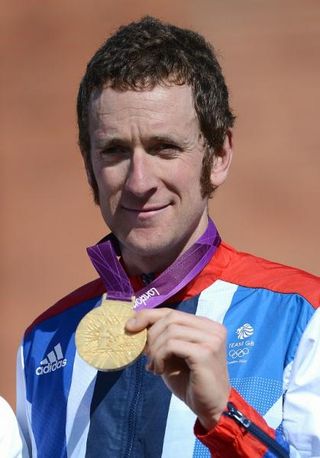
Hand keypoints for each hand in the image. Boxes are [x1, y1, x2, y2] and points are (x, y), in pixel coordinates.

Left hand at [126, 308, 229, 429]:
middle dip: (151, 335)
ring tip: (153, 366)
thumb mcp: (172, 354)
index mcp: (206, 325)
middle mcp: (212, 328)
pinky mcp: (205, 352)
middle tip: (146, 356)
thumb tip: (136, 323)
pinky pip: (172, 345)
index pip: (172, 312)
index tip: (130, 326)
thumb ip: (162, 338)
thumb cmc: (190, 382)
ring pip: (170, 330)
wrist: (211, 408)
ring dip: (155, 349)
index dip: (149, 316)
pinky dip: (160, 356)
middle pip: (171, 317)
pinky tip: (159, 370)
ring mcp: (211, 339)